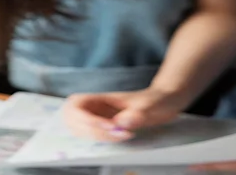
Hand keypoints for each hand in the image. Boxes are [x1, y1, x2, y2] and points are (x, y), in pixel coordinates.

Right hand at [61, 88, 188, 141]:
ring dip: (95, 136)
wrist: (164, 101)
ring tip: (119, 135)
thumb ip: (136, 113)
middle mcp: (95, 107)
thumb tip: (121, 123)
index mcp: (101, 97)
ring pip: (79, 128)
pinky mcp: (102, 126)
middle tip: (116, 133)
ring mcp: (97, 117)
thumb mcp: (149, 105)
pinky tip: (119, 137)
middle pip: (72, 118)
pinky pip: (90, 135)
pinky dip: (101, 139)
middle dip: (91, 130)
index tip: (110, 126)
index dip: (87, 119)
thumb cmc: (155, 99)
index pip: (77, 106)